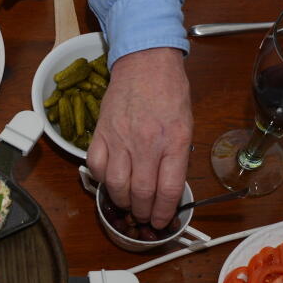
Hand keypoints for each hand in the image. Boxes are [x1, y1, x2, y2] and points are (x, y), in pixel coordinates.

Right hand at [86, 47, 190, 225]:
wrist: (145, 62)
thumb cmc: (169, 91)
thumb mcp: (185, 125)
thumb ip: (176, 156)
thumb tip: (167, 187)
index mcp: (174, 141)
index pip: (168, 189)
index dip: (163, 212)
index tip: (161, 221)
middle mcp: (146, 142)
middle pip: (141, 192)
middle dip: (143, 212)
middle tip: (144, 216)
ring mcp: (121, 138)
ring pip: (116, 185)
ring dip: (122, 201)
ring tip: (128, 203)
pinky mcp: (102, 132)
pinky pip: (97, 166)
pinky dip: (102, 179)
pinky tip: (111, 180)